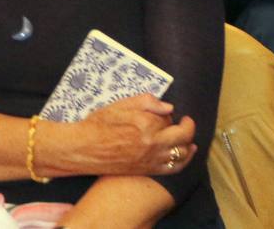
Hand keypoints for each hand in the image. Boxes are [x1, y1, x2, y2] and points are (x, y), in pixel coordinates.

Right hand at [59, 94, 196, 177]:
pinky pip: (174, 167)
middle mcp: (153, 142)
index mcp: (146, 123)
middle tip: (186, 122)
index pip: (169, 118)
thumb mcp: (119, 105)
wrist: (84, 149)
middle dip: (188, 127)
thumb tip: (168, 107)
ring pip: (182, 153)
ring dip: (189, 144)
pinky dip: (184, 160)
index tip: (166, 113)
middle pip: (183, 135)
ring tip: (189, 139)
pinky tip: (185, 154)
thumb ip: (146, 102)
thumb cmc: (98, 125)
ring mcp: (152, 158)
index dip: (168, 115)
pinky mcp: (148, 170)